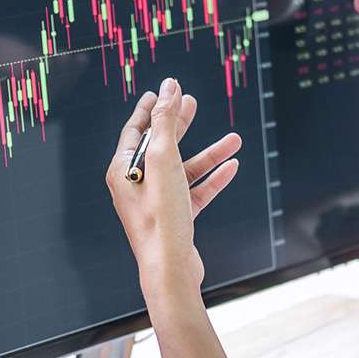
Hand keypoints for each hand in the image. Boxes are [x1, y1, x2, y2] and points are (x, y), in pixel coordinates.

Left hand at [106, 77, 241, 298]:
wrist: (170, 269)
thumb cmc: (161, 217)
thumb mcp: (163, 160)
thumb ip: (166, 122)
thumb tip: (169, 88)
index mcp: (123, 170)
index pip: (136, 130)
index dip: (150, 108)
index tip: (162, 91)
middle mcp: (136, 185)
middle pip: (160, 146)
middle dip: (179, 124)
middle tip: (193, 102)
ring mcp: (156, 202)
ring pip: (184, 169)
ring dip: (209, 153)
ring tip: (235, 139)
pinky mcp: (176, 218)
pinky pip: (196, 191)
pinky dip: (213, 178)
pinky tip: (232, 167)